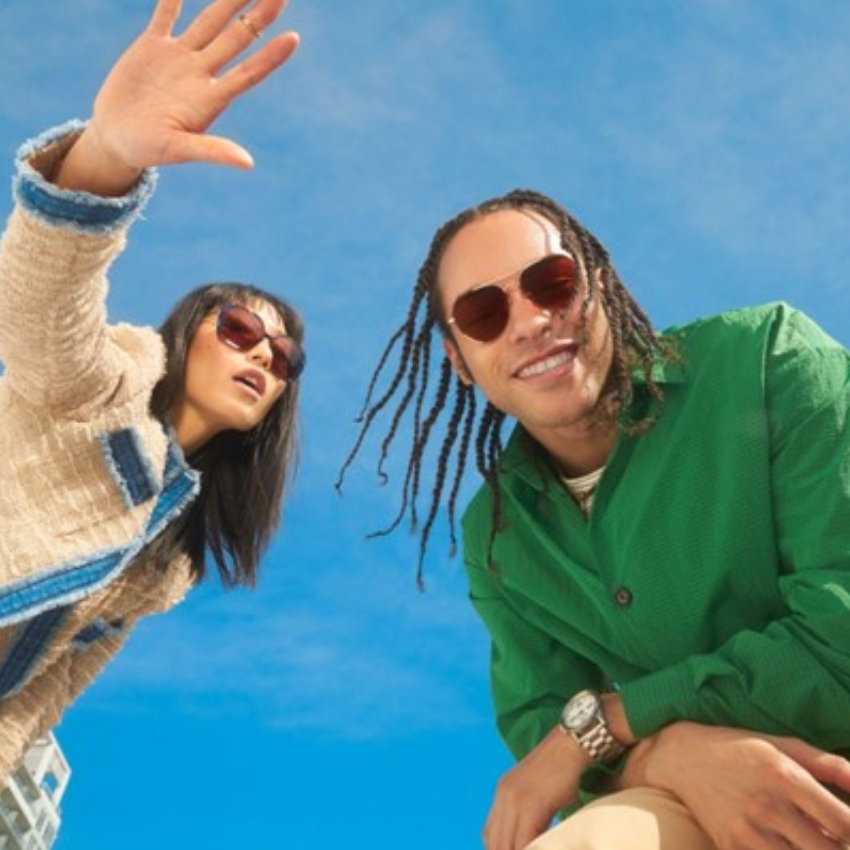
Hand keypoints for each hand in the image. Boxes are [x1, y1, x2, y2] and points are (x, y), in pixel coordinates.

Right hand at [56, 0, 298, 194]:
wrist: (117, 138)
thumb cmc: (150, 149)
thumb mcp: (179, 149)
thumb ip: (212, 151)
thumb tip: (248, 164)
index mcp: (211, 99)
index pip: (249, 74)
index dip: (271, 57)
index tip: (294, 38)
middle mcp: (200, 73)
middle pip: (237, 38)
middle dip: (260, 16)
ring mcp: (179, 57)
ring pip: (210, 20)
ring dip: (231, 0)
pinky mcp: (152, 45)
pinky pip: (167, 12)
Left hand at [483, 727, 587, 849]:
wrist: (570, 746)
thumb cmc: (561, 770)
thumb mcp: (535, 791)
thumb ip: (526, 813)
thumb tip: (528, 840)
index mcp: (502, 793)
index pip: (490, 835)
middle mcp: (503, 796)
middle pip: (495, 843)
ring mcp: (515, 801)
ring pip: (507, 845)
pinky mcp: (531, 806)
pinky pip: (525, 841)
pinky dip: (531, 849)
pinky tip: (541, 849)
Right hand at [622, 722, 849, 849]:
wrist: (680, 757)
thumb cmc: (738, 748)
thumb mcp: (782, 745)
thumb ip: (829, 764)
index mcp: (784, 775)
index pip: (844, 823)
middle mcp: (767, 805)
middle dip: (838, 849)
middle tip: (834, 841)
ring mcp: (746, 830)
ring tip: (809, 843)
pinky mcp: (729, 847)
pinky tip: (787, 845)